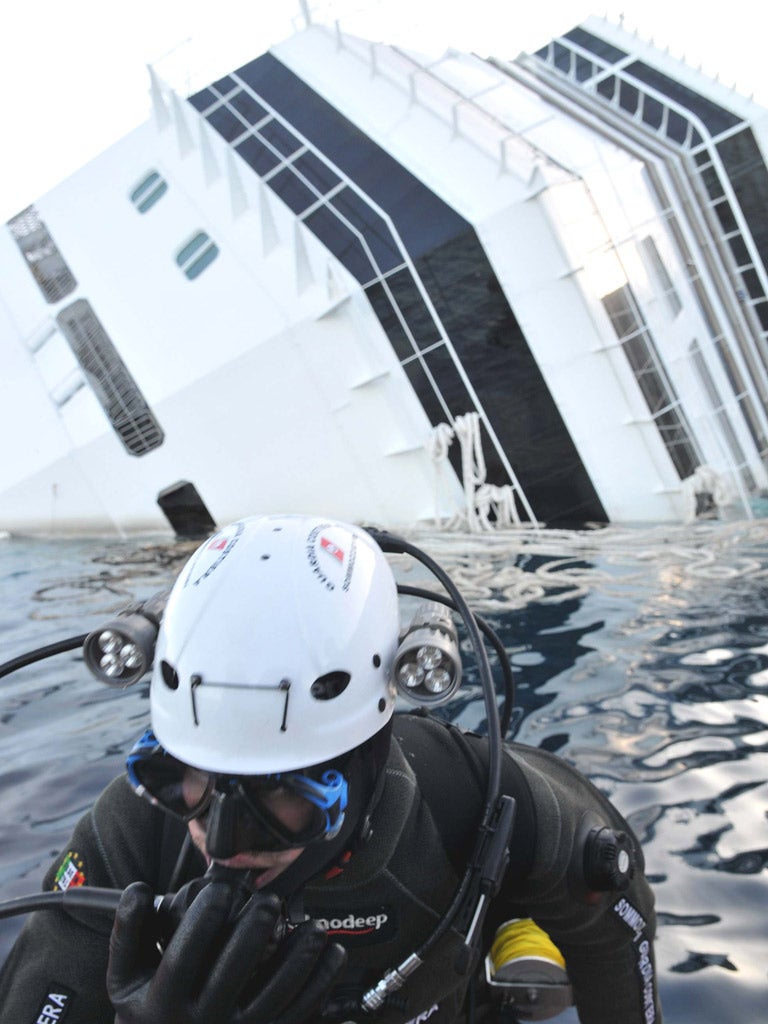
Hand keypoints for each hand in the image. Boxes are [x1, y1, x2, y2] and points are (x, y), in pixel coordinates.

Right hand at [107, 881, 346, 1023]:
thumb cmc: (147, 1011)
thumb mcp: (125, 978)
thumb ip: (128, 933)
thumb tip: (139, 890)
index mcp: (164, 1004)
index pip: (184, 956)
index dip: (204, 918)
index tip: (220, 888)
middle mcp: (201, 1023)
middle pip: (233, 973)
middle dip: (254, 929)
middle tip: (268, 900)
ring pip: (273, 996)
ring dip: (298, 958)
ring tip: (310, 927)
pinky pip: (297, 1013)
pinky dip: (319, 984)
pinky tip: (331, 954)